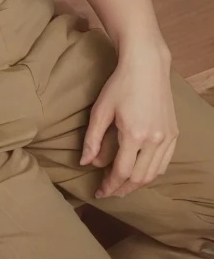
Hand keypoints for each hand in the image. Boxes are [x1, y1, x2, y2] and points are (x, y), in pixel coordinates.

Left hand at [80, 43, 178, 198]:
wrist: (147, 66)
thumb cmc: (120, 84)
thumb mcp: (101, 110)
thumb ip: (92, 139)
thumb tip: (85, 163)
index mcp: (134, 134)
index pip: (121, 172)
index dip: (109, 186)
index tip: (99, 192)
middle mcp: (154, 140)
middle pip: (138, 177)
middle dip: (122, 188)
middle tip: (109, 191)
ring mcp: (167, 137)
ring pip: (153, 173)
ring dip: (137, 184)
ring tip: (123, 186)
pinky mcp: (173, 133)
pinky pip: (164, 163)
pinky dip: (152, 173)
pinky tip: (140, 172)